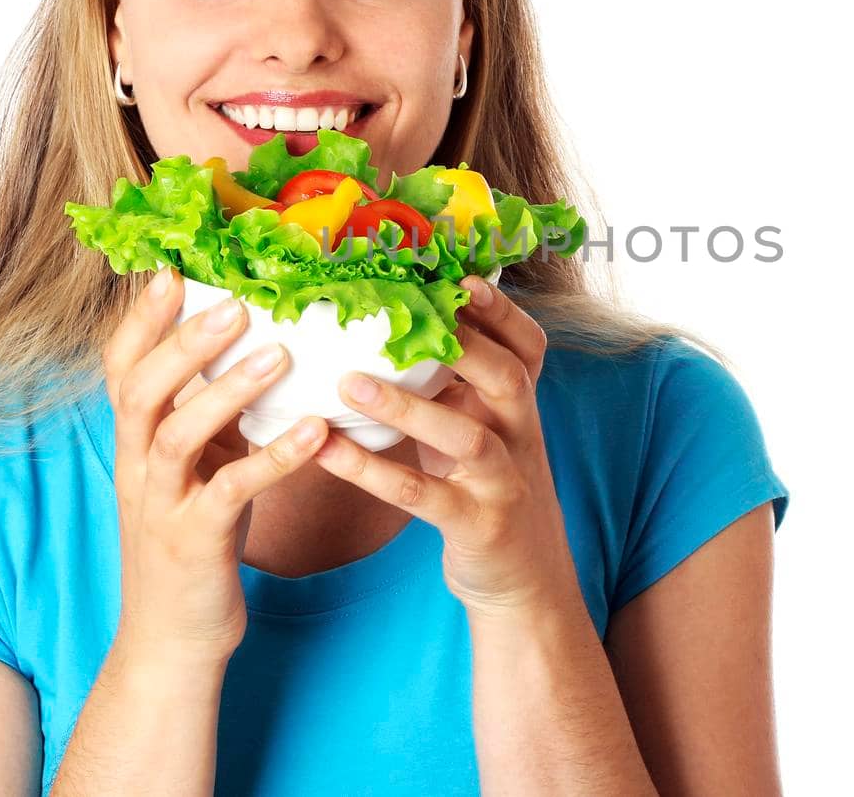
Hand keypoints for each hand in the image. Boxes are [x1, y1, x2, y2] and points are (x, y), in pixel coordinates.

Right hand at [102, 265, 330, 663]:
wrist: (173, 637)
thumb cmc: (195, 537)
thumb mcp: (195, 466)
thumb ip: (210, 412)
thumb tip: (257, 345)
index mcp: (135, 439)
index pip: (121, 366)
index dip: (141, 319)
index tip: (172, 270)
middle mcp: (136, 465)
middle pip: (141, 389)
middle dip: (184, 342)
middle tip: (236, 303)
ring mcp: (160, 505)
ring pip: (180, 434)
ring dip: (229, 390)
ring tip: (282, 354)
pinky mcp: (194, 541)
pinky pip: (231, 491)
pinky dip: (273, 458)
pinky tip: (316, 431)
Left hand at [316, 274, 584, 620]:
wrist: (524, 576)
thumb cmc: (487, 487)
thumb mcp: (486, 429)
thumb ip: (459, 384)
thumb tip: (398, 323)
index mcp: (521, 406)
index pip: (528, 347)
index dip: (501, 312)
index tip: (461, 278)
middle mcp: (521, 436)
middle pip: (507, 377)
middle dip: (461, 344)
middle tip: (400, 315)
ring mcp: (502, 482)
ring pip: (465, 436)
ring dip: (406, 407)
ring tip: (348, 383)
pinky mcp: (477, 525)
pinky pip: (423, 494)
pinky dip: (372, 471)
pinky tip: (326, 451)